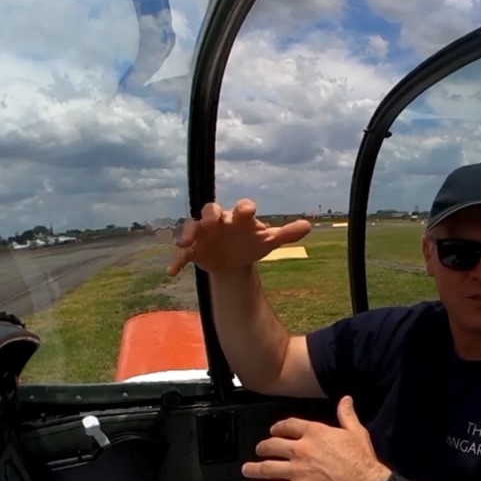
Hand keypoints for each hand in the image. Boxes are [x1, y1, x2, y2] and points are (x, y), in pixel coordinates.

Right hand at [168, 198, 311, 275]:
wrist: (236, 258)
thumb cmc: (252, 243)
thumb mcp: (269, 241)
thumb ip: (286, 233)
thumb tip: (309, 225)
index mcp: (239, 218)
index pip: (241, 209)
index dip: (243, 209)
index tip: (246, 211)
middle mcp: (219, 221)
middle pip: (210, 210)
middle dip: (210, 215)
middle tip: (211, 221)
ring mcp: (203, 234)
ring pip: (191, 227)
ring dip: (188, 233)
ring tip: (185, 243)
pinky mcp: (193, 249)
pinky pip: (182, 253)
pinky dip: (177, 261)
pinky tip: (172, 271)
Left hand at [242, 396, 391, 480]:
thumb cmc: (362, 460)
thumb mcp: (356, 432)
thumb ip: (347, 415)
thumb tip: (346, 399)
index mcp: (314, 433)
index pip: (288, 425)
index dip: (278, 427)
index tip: (274, 431)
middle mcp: (301, 450)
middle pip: (272, 445)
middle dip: (263, 448)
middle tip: (259, 450)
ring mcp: (296, 471)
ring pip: (267, 468)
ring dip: (254, 468)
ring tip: (247, 469)